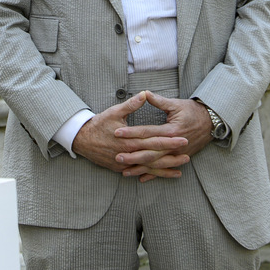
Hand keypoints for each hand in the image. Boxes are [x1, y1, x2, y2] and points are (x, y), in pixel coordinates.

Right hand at [72, 91, 189, 179]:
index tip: (183, 138)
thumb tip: (145, 94)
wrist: (82, 139)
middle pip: (154, 156)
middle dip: (171, 156)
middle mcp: (129, 153)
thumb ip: (132, 105)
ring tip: (180, 169)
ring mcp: (124, 163)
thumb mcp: (115, 112)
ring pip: (148, 168)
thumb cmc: (99, 124)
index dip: (169, 140)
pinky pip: (139, 172)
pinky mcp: (120, 168)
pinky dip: (151, 175)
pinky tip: (161, 175)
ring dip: (164, 169)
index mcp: (130, 139)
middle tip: (188, 155)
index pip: (154, 140)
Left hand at [113, 93, 214, 179]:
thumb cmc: (193, 111)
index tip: (117, 133)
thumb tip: (144, 93)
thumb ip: (159, 101)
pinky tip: (141, 178)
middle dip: (132, 155)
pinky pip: (164, 168)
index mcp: (171, 130)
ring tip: (125, 171)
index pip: (147, 132)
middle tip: (117, 156)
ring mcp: (177, 153)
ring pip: (155, 163)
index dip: (131, 132)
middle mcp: (173, 144)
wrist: (211, 122)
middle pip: (149, 152)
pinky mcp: (180, 157)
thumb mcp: (176, 104)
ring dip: (140, 168)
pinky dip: (153, 174)